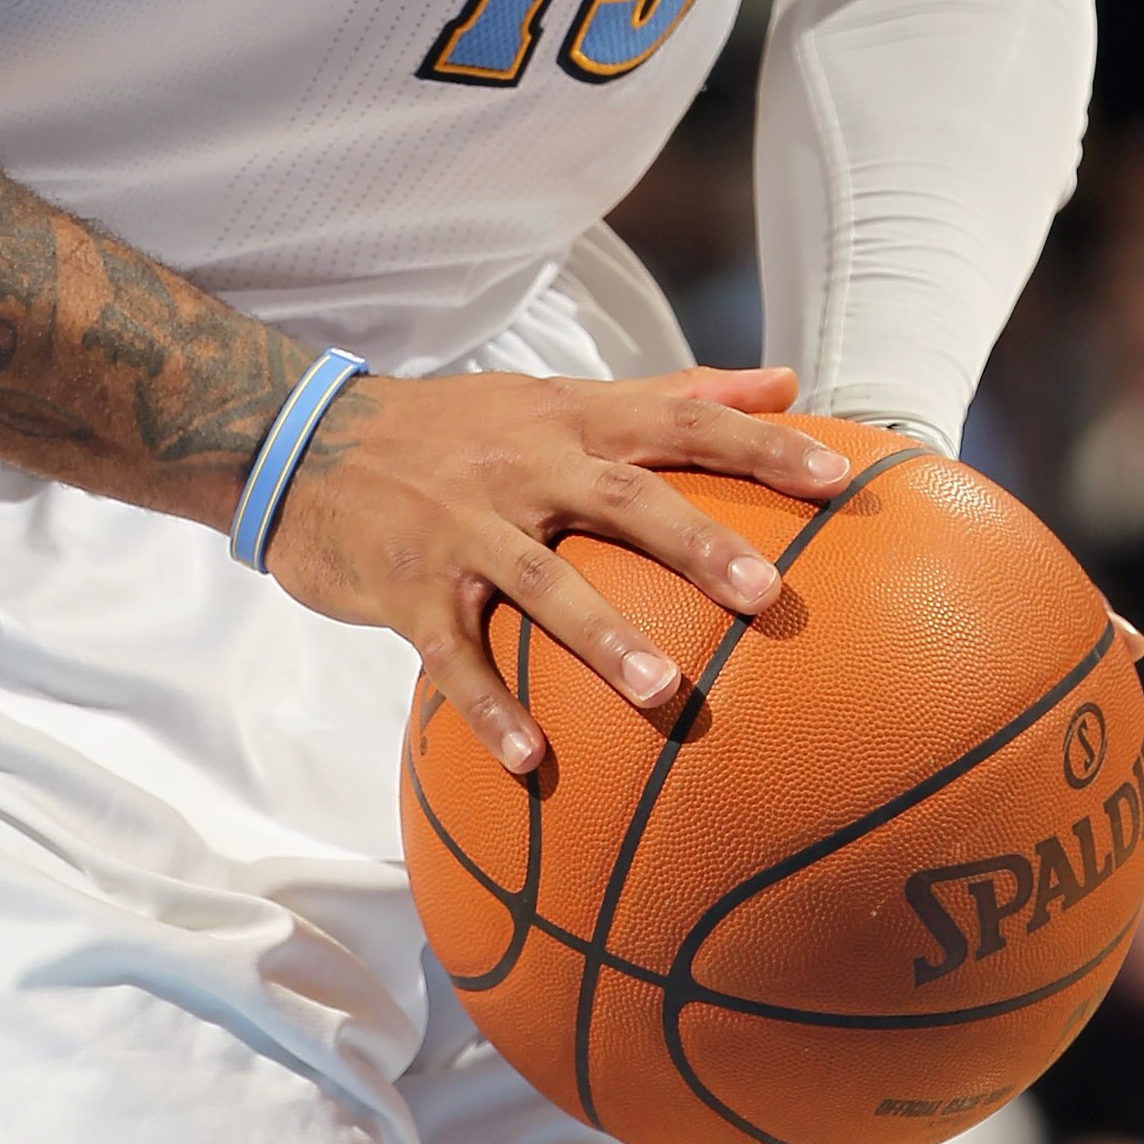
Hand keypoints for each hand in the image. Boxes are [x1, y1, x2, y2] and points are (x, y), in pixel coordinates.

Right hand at [264, 363, 848, 775]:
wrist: (306, 441)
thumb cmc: (459, 429)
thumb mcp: (561, 397)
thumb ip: (674, 392)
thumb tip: (790, 382)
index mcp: (569, 418)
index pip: (677, 417)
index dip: (757, 444)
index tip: (837, 480)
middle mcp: (523, 465)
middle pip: (620, 497)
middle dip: (694, 543)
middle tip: (767, 594)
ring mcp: (462, 526)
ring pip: (539, 580)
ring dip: (600, 637)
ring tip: (664, 693)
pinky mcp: (407, 587)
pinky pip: (450, 654)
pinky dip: (487, 706)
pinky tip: (530, 761)